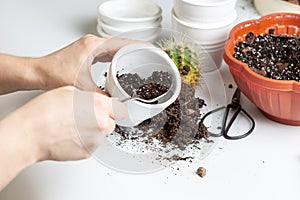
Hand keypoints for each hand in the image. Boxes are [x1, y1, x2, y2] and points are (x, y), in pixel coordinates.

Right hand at [0, 86, 126, 161]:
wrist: (30, 133)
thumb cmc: (44, 112)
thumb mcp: (68, 91)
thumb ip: (88, 96)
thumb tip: (93, 100)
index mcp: (99, 105)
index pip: (118, 107)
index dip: (110, 107)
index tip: (107, 108)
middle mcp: (101, 123)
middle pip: (111, 121)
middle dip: (102, 119)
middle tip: (85, 116)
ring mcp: (95, 140)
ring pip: (101, 134)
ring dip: (93, 130)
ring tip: (73, 126)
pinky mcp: (87, 152)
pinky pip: (91, 145)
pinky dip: (84, 141)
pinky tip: (70, 135)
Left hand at [37, 34, 144, 91]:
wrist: (39, 72)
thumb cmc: (54, 73)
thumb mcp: (82, 88)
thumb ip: (101, 96)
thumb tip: (113, 103)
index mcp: (94, 46)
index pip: (123, 42)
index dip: (139, 45)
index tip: (150, 49)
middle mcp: (92, 43)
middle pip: (121, 43)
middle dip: (136, 49)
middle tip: (148, 56)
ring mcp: (90, 46)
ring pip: (114, 46)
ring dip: (126, 52)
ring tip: (138, 59)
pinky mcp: (87, 51)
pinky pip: (107, 51)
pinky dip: (116, 56)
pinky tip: (120, 64)